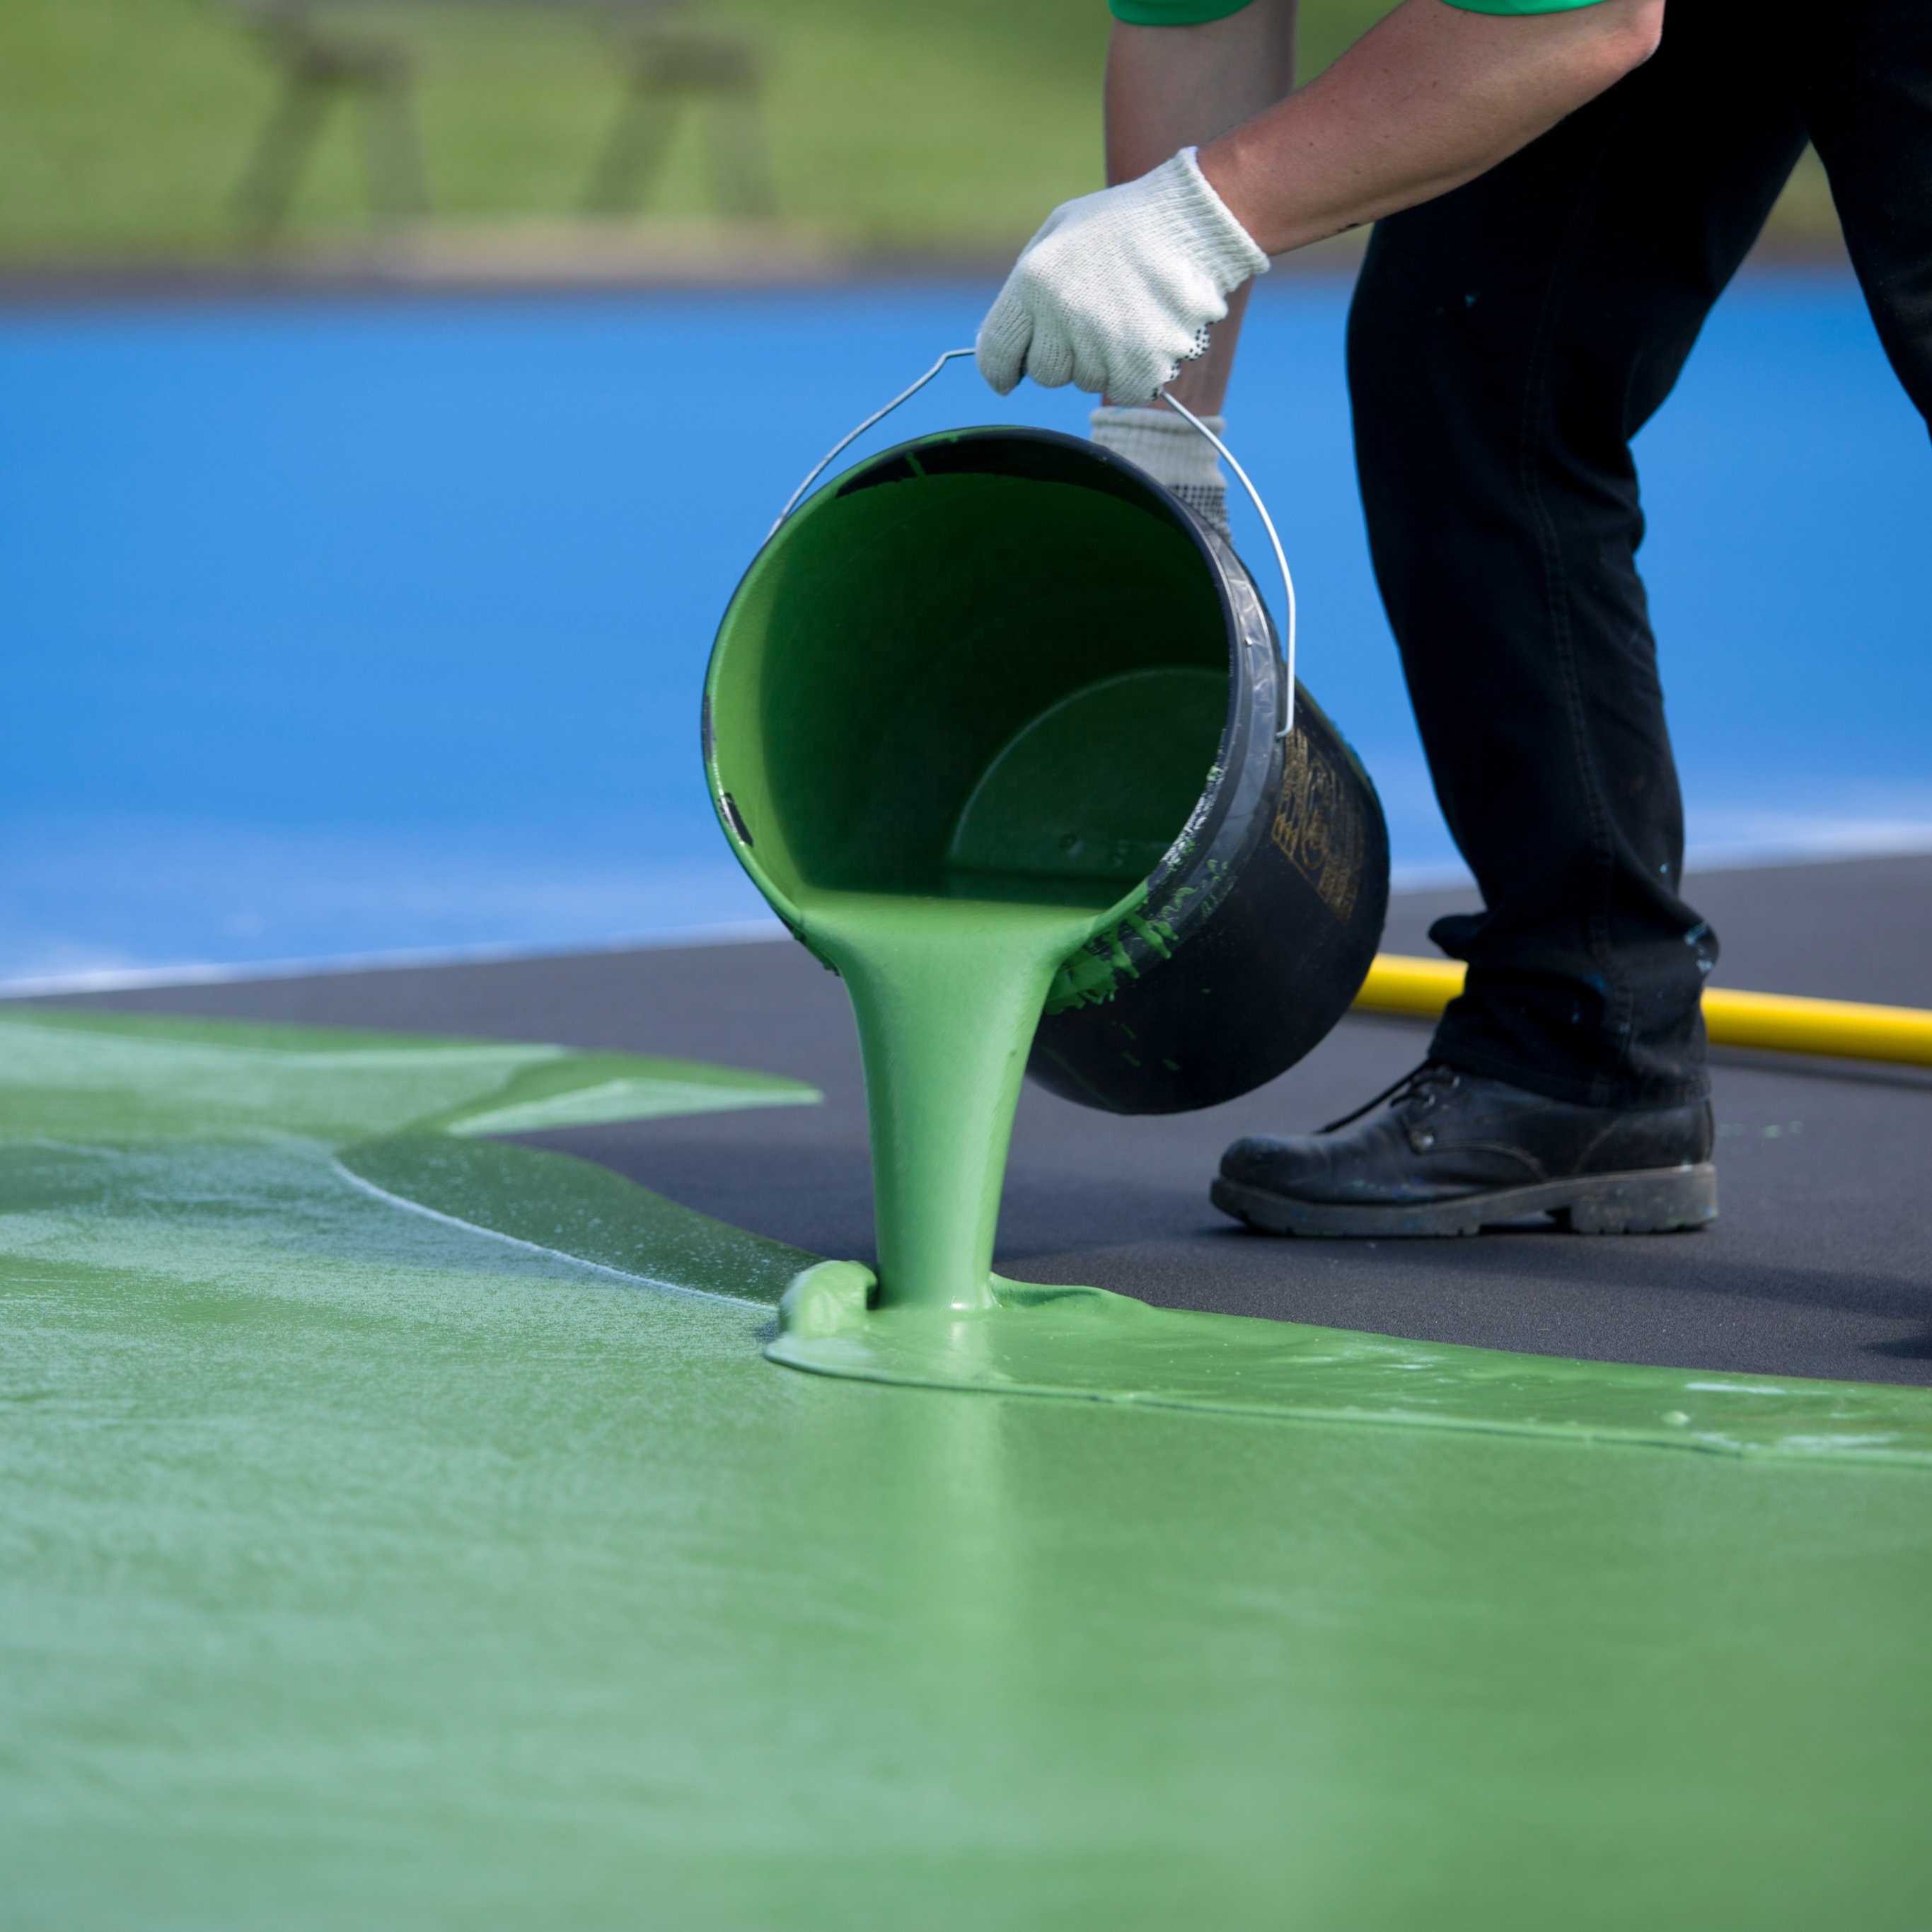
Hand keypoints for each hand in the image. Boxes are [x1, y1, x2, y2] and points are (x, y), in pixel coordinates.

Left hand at [975, 148, 1268, 402]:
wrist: (1194, 222)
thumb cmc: (1122, 224)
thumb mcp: (1057, 233)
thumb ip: (1025, 288)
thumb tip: (1006, 343)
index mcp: (1033, 282)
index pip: (995, 354)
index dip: (1000, 370)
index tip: (1008, 376)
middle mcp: (1063, 317)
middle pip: (1045, 373)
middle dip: (1060, 356)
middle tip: (1090, 321)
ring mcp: (1103, 345)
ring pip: (1086, 382)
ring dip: (1101, 359)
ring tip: (1127, 313)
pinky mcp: (1141, 367)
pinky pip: (1124, 390)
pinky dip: (1135, 371)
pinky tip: (1147, 332)